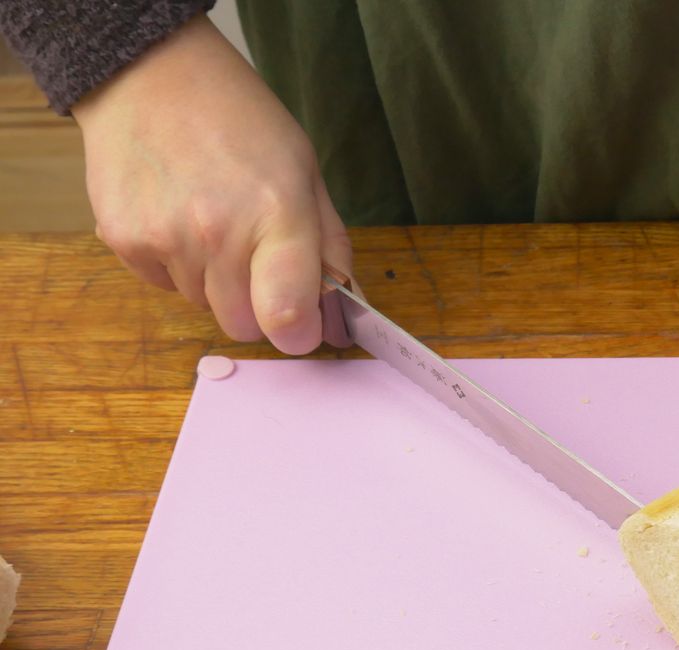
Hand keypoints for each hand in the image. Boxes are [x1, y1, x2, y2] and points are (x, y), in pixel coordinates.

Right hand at [73, 15, 350, 353]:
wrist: (149, 74)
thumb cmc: (240, 121)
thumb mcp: (305, 171)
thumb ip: (328, 246)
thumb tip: (342, 314)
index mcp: (277, 214)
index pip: (287, 318)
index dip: (300, 332)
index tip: (302, 322)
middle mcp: (218, 233)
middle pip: (244, 326)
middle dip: (258, 307)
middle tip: (255, 260)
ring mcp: (165, 238)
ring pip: (204, 307)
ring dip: (215, 283)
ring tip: (212, 223)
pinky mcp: (123, 240)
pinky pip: (164, 286)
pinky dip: (175, 266)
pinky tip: (177, 217)